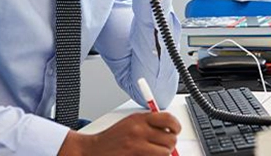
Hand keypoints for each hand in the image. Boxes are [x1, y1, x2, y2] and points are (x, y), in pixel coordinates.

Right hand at [59, 112, 180, 155]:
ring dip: (163, 154)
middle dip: (170, 144)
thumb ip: (149, 124)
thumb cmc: (113, 137)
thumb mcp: (131, 123)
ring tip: (155, 153)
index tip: (176, 130)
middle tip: (165, 146)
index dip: (176, 126)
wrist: (94, 149)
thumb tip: (170, 130)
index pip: (168, 119)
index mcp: (139, 119)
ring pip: (165, 152)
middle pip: (170, 138)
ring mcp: (137, 146)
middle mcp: (139, 131)